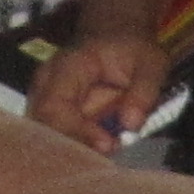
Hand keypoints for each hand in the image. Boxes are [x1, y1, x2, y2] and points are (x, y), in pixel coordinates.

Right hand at [27, 31, 170, 151]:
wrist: (116, 34)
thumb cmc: (132, 48)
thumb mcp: (151, 62)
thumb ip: (144, 91)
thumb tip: (130, 124)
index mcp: (67, 67)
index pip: (54, 106)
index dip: (76, 131)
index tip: (107, 144)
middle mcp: (47, 84)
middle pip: (43, 127)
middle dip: (73, 148)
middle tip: (107, 159)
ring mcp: (45, 99)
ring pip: (46, 136)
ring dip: (73, 152)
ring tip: (105, 158)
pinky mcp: (54, 114)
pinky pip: (56, 137)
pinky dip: (75, 150)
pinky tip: (97, 157)